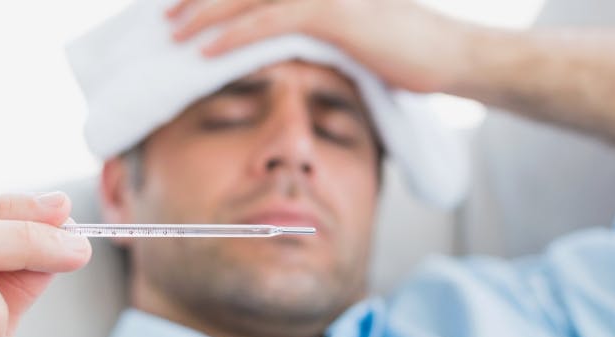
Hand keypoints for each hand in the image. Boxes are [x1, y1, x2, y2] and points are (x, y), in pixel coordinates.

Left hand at [168, 0, 481, 92]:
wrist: (449, 54)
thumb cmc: (401, 43)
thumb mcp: (350, 21)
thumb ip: (310, 17)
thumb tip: (272, 30)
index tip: (183, 2)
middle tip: (166, 15)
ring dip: (205, 14)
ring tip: (173, 32)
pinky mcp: (333, 13)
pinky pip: (270, 22)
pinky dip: (234, 36)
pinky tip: (207, 52)